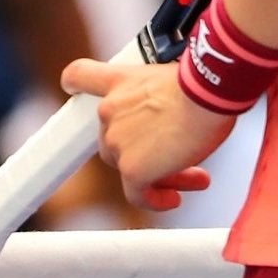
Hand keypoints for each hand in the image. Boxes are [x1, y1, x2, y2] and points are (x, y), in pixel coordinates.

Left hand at [62, 57, 230, 211]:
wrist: (206, 91)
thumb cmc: (201, 81)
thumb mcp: (169, 78)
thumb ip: (156, 99)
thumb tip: (174, 121)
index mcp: (119, 80)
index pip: (80, 76)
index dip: (74, 85)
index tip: (71, 90)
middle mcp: (109, 110)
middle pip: (115, 141)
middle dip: (147, 152)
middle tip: (180, 156)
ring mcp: (117, 141)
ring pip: (133, 169)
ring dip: (162, 174)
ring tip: (196, 177)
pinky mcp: (132, 169)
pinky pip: (138, 194)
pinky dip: (155, 200)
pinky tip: (174, 199)